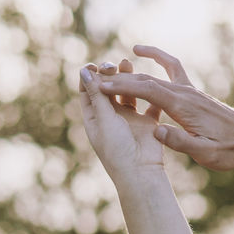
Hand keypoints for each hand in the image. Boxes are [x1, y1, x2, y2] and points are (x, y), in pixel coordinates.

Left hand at [79, 57, 165, 184]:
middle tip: (112, 65)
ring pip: (127, 92)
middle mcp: (110, 117)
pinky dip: (148, 91)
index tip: (94, 65)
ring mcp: (128, 118)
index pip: (88, 92)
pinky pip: (148, 103)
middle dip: (109, 73)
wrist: (140, 171)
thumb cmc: (117, 148)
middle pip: (107, 88)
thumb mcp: (104, 119)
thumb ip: (97, 94)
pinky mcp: (146, 122)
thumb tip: (85, 71)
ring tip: (127, 63)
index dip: (89, 76)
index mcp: (95, 118)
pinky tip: (147, 78)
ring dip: (126, 77)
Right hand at [97, 46, 233, 172]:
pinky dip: (157, 57)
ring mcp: (190, 90)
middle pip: (147, 80)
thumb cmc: (227, 150)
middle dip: (120, 78)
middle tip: (96, 78)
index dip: (123, 88)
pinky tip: (143, 53)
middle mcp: (186, 93)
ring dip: (133, 69)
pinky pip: (171, 68)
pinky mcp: (193, 92)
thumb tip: (156, 132)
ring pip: (156, 74)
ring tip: (111, 67)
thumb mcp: (203, 153)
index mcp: (184, 107)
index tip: (101, 87)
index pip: (147, 92)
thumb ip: (180, 141)